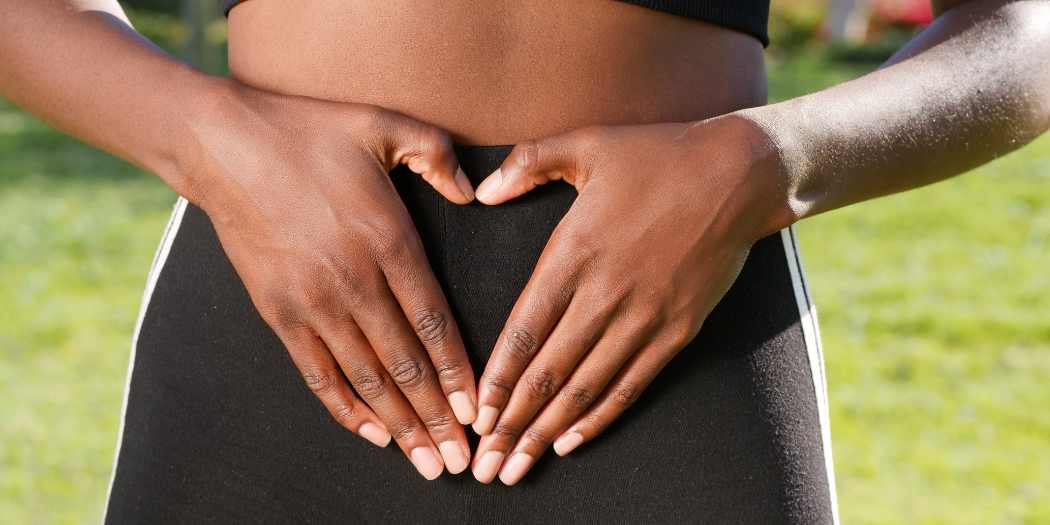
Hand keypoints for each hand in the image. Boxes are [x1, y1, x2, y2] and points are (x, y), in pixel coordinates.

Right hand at [182, 80, 478, 478]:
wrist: (223, 146)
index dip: (459, 372)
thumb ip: (437, 156)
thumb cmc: (309, 132)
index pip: (434, 322)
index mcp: (388, 240)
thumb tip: (474, 193)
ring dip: (399, 425)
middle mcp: (353, 281)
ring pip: (366, 379)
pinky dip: (346, 408)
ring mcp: (312, 302)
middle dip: (437, 417)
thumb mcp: (384, 125)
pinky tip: (372, 434)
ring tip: (426, 461)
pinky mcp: (277, 312)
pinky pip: (318, 373)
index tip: (478, 411)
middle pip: (405, 365)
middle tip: (463, 460)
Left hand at [466, 116, 788, 483]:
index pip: (526, 328)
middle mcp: (606, 292)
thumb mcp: (586, 143)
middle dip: (513, 422)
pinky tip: (572, 441)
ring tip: (518, 466)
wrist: (739, 174)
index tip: (475, 415)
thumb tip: (482, 193)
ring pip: (586, 386)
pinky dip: (601, 415)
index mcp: (575, 250)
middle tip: (485, 464)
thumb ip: (527, 165)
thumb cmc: (656, 155)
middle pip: (549, 371)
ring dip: (548, 430)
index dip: (498, 377)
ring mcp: (644, 315)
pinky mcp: (677, 329)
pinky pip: (632, 382)